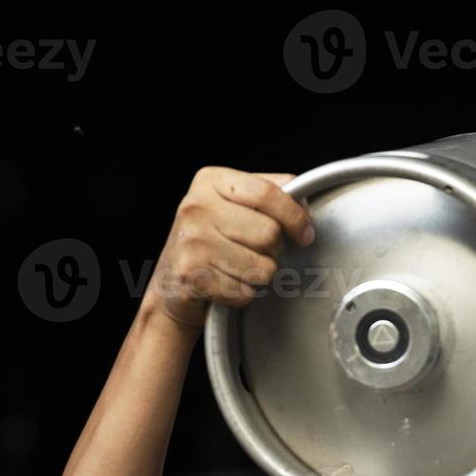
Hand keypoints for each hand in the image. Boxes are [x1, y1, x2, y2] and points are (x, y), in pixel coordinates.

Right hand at [147, 167, 314, 329]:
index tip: (306, 233)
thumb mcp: (233, 204)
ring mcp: (191, 242)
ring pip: (262, 267)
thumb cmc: (210, 239)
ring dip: (260, 275)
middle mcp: (196, 207)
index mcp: (210, 181)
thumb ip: (268, 193)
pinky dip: (244, 294)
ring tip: (241, 268)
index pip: (267, 193)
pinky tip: (227, 283)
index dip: (295, 216)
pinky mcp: (191, 276)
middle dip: (275, 250)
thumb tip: (303, 201)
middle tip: (259, 252)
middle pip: (268, 233)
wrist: (170, 282)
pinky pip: (244, 291)